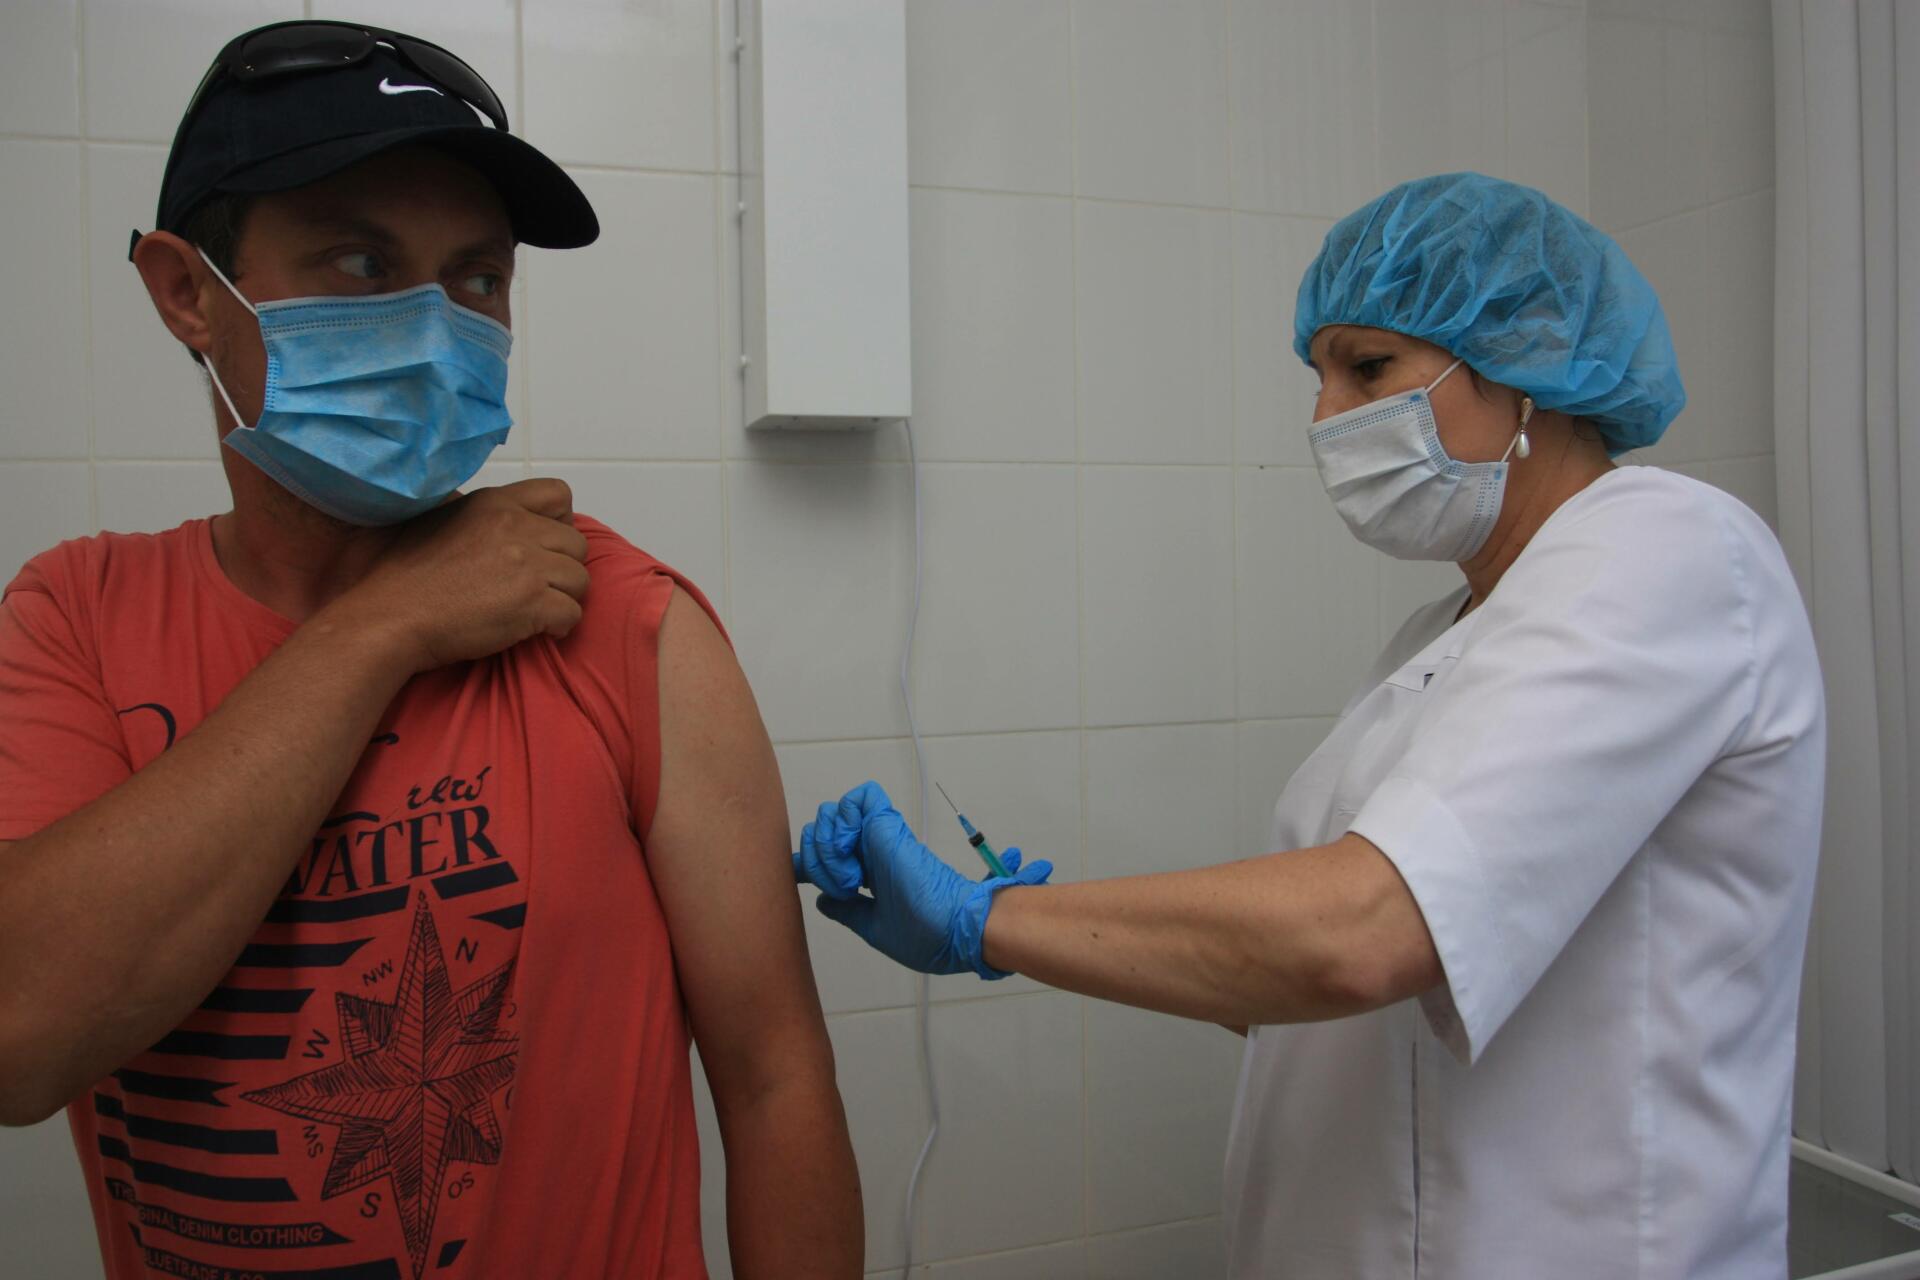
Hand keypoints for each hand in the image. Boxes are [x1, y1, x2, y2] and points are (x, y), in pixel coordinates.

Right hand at [331, 478, 590, 672]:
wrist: (389, 617)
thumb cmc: (401, 575)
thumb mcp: (436, 519)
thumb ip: (475, 515)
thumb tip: (496, 521)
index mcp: (494, 503)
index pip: (558, 494)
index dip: (560, 522)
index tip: (544, 546)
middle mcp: (516, 527)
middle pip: (576, 543)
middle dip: (564, 567)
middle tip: (540, 587)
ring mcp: (527, 565)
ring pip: (581, 579)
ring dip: (564, 597)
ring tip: (539, 612)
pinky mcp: (532, 603)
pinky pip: (573, 613)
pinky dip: (561, 626)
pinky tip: (540, 631)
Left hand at [791, 781, 1051, 978]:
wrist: (953, 929)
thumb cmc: (926, 934)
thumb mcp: (874, 927)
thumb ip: (848, 912)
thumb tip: (823, 901)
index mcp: (869, 874)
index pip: (826, 854)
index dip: (807, 860)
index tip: (799, 875)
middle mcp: (870, 851)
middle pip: (819, 833)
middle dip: (817, 861)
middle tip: (846, 889)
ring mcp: (878, 835)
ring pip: (831, 814)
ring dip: (828, 847)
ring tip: (853, 877)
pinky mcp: (887, 824)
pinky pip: (855, 800)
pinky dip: (843, 821)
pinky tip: (851, 850)